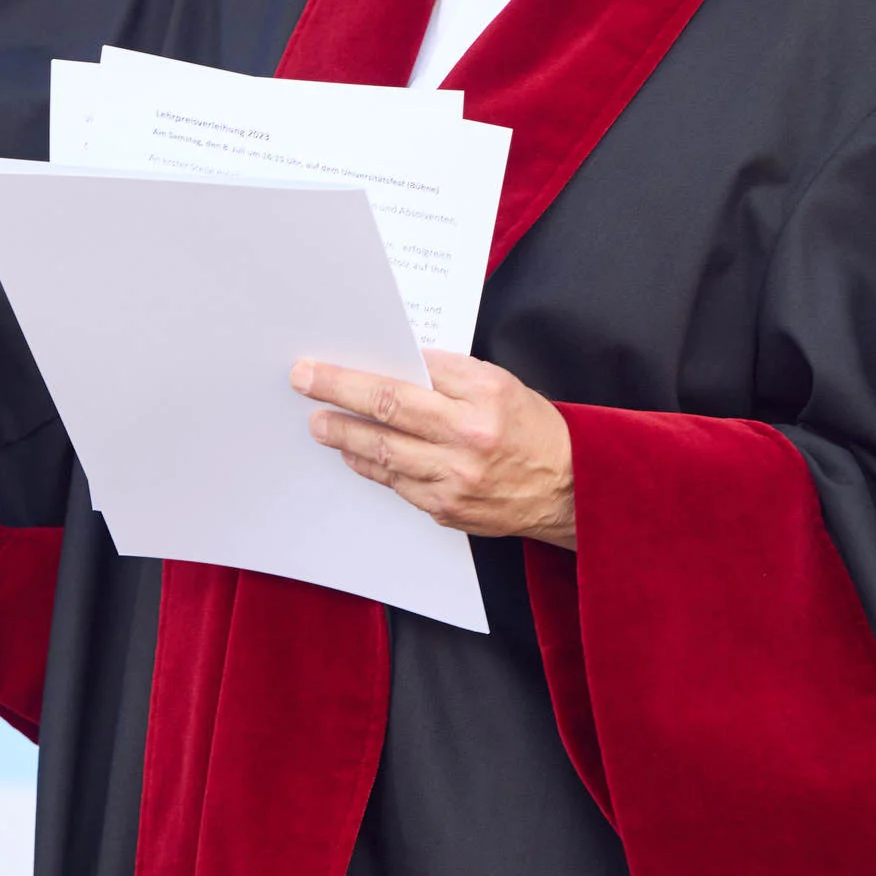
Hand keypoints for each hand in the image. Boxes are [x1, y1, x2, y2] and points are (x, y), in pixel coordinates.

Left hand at [293, 352, 576, 548]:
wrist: (571, 487)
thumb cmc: (532, 427)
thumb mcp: (497, 383)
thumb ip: (447, 373)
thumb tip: (394, 364)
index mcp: (480, 403)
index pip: (400, 385)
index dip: (350, 378)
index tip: (316, 368)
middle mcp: (465, 445)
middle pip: (384, 419)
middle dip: (336, 401)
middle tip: (303, 387)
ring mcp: (454, 484)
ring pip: (383, 458)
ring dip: (345, 439)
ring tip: (321, 425)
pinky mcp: (447, 511)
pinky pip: (398, 486)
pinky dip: (374, 468)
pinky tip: (357, 455)